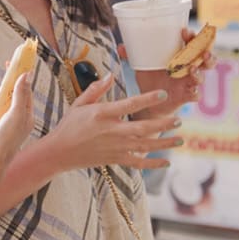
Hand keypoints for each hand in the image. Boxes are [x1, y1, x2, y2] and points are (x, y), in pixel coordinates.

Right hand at [0, 74, 35, 178]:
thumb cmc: (6, 141)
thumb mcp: (15, 114)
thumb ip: (20, 94)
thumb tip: (26, 76)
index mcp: (27, 117)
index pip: (27, 92)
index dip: (23, 76)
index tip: (19, 63)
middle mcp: (19, 121)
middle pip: (16, 96)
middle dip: (14, 81)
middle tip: (10, 66)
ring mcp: (6, 125)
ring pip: (5, 103)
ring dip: (4, 91)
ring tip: (3, 79)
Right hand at [47, 75, 179, 170]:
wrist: (59, 152)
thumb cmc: (69, 125)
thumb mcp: (79, 103)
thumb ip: (96, 89)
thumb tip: (109, 75)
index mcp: (103, 114)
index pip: (130, 104)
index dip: (148, 99)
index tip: (163, 93)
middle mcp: (112, 131)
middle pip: (143, 127)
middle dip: (163, 124)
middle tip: (179, 119)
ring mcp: (115, 147)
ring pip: (145, 146)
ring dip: (164, 143)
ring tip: (180, 139)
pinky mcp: (115, 159)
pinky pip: (137, 163)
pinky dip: (152, 164)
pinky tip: (166, 162)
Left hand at [136, 29, 215, 112]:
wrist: (149, 104)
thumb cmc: (149, 79)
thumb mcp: (141, 66)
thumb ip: (133, 56)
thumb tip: (120, 47)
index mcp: (180, 56)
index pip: (192, 42)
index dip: (192, 36)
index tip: (184, 32)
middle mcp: (188, 67)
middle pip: (205, 57)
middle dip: (207, 52)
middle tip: (203, 51)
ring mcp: (189, 82)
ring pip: (203, 75)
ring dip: (200, 72)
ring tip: (192, 69)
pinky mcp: (187, 96)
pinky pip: (197, 94)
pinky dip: (195, 92)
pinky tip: (191, 91)